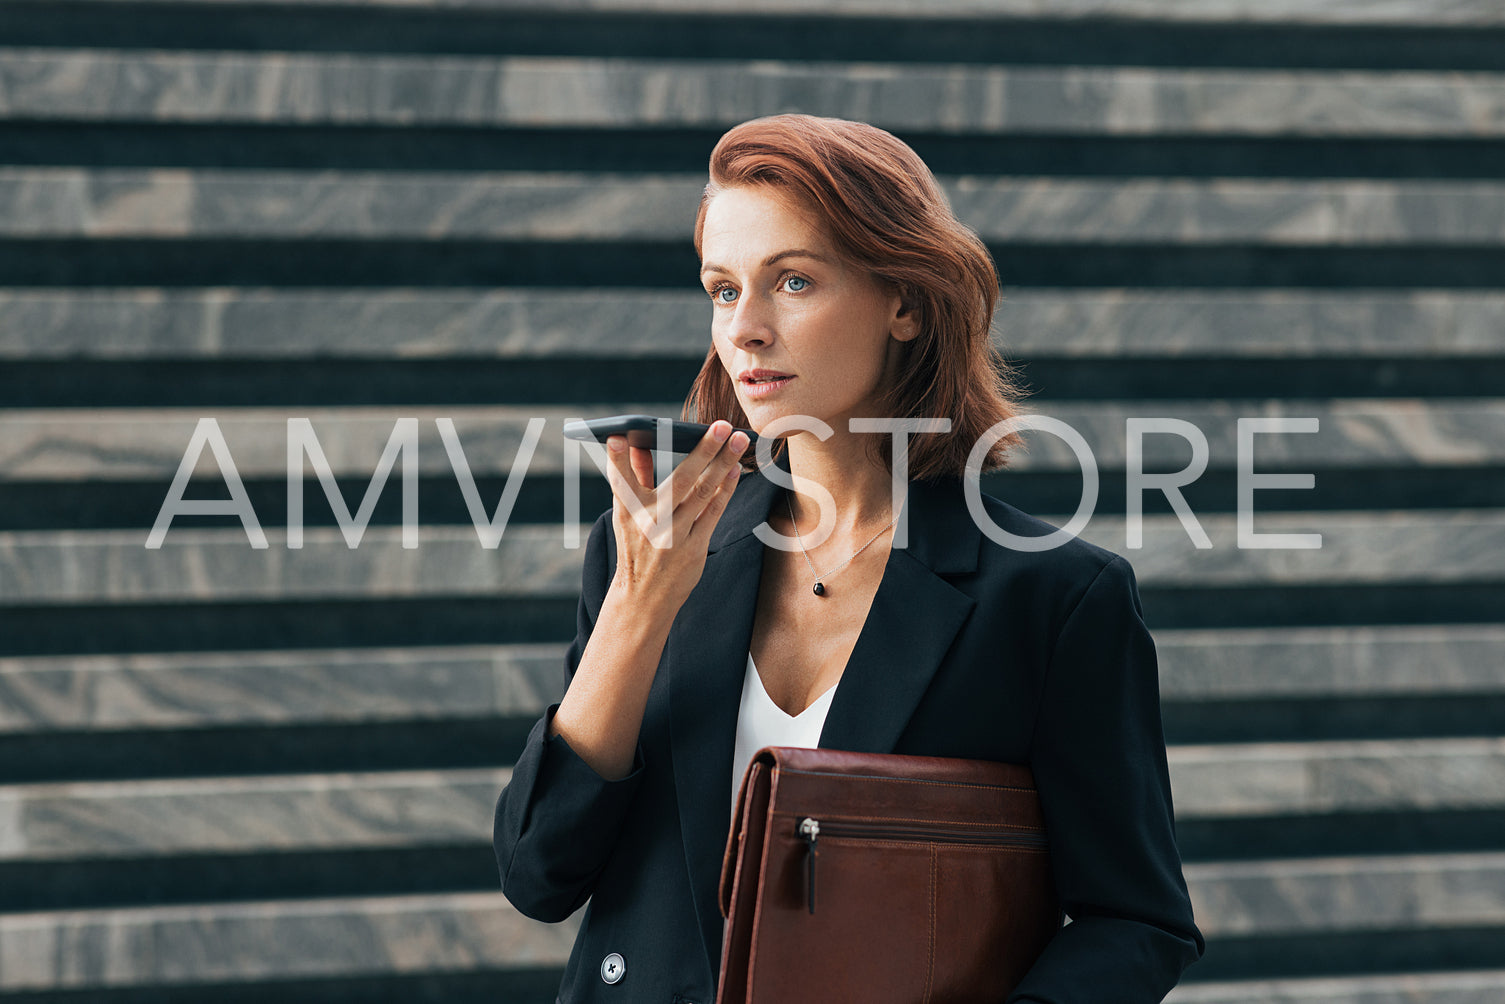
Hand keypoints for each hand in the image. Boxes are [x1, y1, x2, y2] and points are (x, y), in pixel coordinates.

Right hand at [603, 420, 747, 617]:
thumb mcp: (626, 514)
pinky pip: (713, 513)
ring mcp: (673, 537)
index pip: (621, 480)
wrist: (644, 598)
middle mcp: (649, 523)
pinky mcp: (693, 549)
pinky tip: (735, 469)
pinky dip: (725, 489)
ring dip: (723, 464)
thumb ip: (633, 476)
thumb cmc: (636, 546)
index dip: (618, 459)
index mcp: (627, 511)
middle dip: (702, 451)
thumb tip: (634, 441)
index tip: (619, 435)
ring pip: (702, 493)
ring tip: (737, 440)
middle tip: (720, 425)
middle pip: (680, 481)